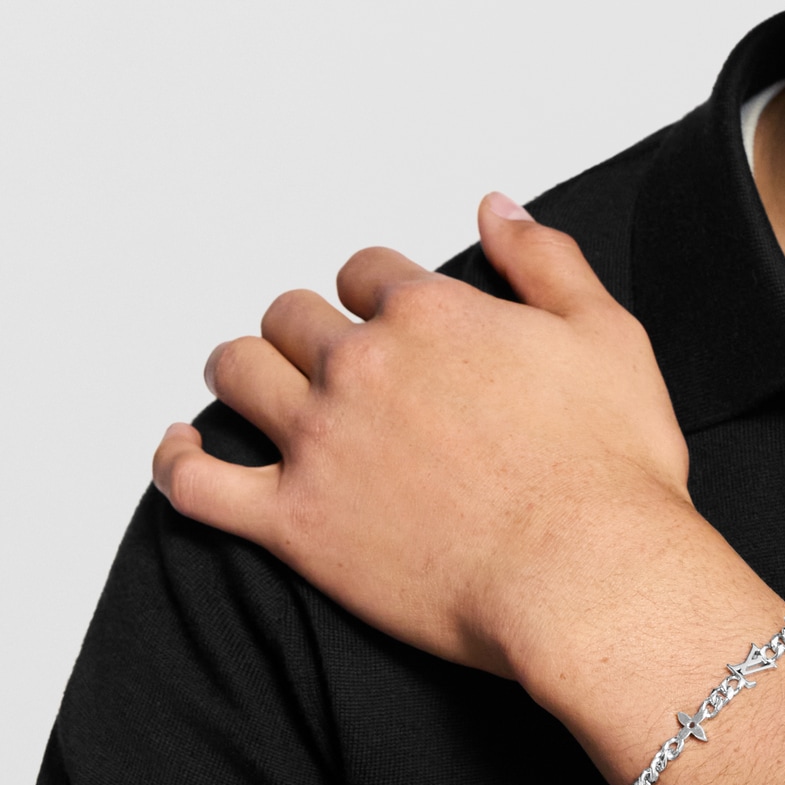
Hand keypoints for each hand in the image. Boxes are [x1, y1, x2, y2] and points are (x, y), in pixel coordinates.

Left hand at [152, 196, 704, 699]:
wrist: (586, 577)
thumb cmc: (607, 467)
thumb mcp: (606, 334)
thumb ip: (544, 260)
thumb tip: (496, 207)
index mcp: (430, 314)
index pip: (367, 271)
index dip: (377, 289)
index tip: (390, 316)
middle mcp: (362, 365)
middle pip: (293, 315)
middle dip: (307, 326)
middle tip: (327, 356)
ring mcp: (319, 443)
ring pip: (238, 373)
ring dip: (241, 367)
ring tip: (253, 381)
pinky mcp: (295, 523)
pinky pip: (198, 483)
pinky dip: (177, 461)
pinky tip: (179, 449)